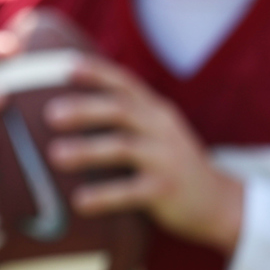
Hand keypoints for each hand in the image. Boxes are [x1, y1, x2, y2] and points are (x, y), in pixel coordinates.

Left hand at [44, 55, 242, 252]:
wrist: (219, 203)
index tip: (64, 66)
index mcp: (154, 110)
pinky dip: (104, 195)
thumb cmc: (169, 163)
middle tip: (49, 114)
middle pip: (120, 108)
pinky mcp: (166, 189)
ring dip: (87, 149)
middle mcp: (161, 127)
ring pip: (123, 146)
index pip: (124, 82)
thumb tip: (63, 109)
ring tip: (54, 155)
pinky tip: (79, 202)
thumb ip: (122, 119)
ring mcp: (166, 157)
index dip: (96, 71)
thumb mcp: (153, 132)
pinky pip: (131, 191)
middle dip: (84, 108)